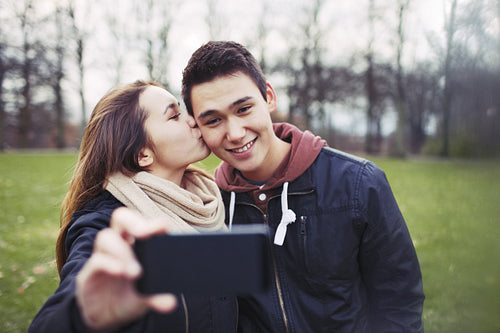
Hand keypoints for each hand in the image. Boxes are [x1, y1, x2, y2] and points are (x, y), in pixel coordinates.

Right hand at [75, 207, 177, 330]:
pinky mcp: (88, 274)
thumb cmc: (129, 298)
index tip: (164, 226)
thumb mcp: (145, 299)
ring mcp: (101, 257)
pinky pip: (95, 261)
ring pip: (106, 237)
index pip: (141, 224)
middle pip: (121, 218)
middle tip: (145, 234)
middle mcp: (117, 245)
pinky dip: (108, 264)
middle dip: (133, 222)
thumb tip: (171, 302)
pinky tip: (120, 272)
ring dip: (122, 251)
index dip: (151, 222)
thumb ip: (157, 297)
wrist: (106, 319)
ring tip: (136, 272)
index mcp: (135, 245)